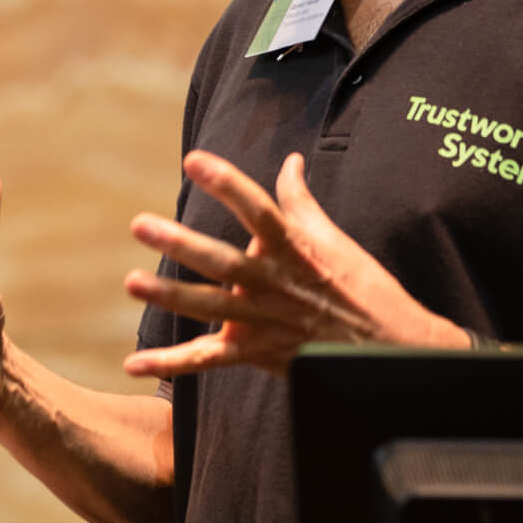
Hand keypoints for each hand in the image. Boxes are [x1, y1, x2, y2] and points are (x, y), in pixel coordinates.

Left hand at [121, 150, 469, 378]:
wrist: (391, 348)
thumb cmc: (363, 288)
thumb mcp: (334, 238)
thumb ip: (301, 201)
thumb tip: (290, 162)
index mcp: (294, 248)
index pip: (257, 208)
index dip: (226, 183)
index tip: (192, 158)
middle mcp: (274, 283)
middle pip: (222, 261)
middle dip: (180, 244)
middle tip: (140, 224)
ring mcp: (264, 321)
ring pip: (209, 307)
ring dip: (168, 296)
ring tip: (131, 282)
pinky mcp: (257, 354)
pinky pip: (207, 360)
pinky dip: (169, 363)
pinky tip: (132, 363)